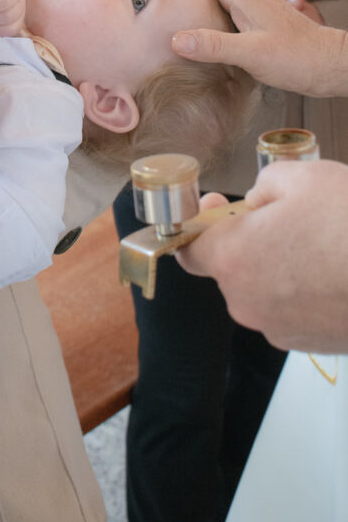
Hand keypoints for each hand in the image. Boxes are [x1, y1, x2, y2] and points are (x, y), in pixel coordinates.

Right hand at [160, 0, 346, 97]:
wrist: (331, 65)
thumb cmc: (297, 58)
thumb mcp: (251, 53)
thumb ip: (214, 45)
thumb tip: (177, 39)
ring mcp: (261, 8)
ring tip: (182, 1)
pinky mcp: (266, 21)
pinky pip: (234, 7)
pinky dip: (216, 8)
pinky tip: (213, 25)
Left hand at [176, 161, 347, 352]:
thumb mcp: (301, 177)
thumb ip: (263, 187)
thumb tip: (257, 202)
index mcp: (233, 260)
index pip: (188, 248)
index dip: (198, 223)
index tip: (218, 205)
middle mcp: (247, 302)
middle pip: (231, 267)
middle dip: (251, 239)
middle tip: (289, 215)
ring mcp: (281, 329)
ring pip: (264, 288)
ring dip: (281, 265)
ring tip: (323, 241)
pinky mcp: (312, 343)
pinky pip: (293, 308)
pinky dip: (305, 289)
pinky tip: (336, 268)